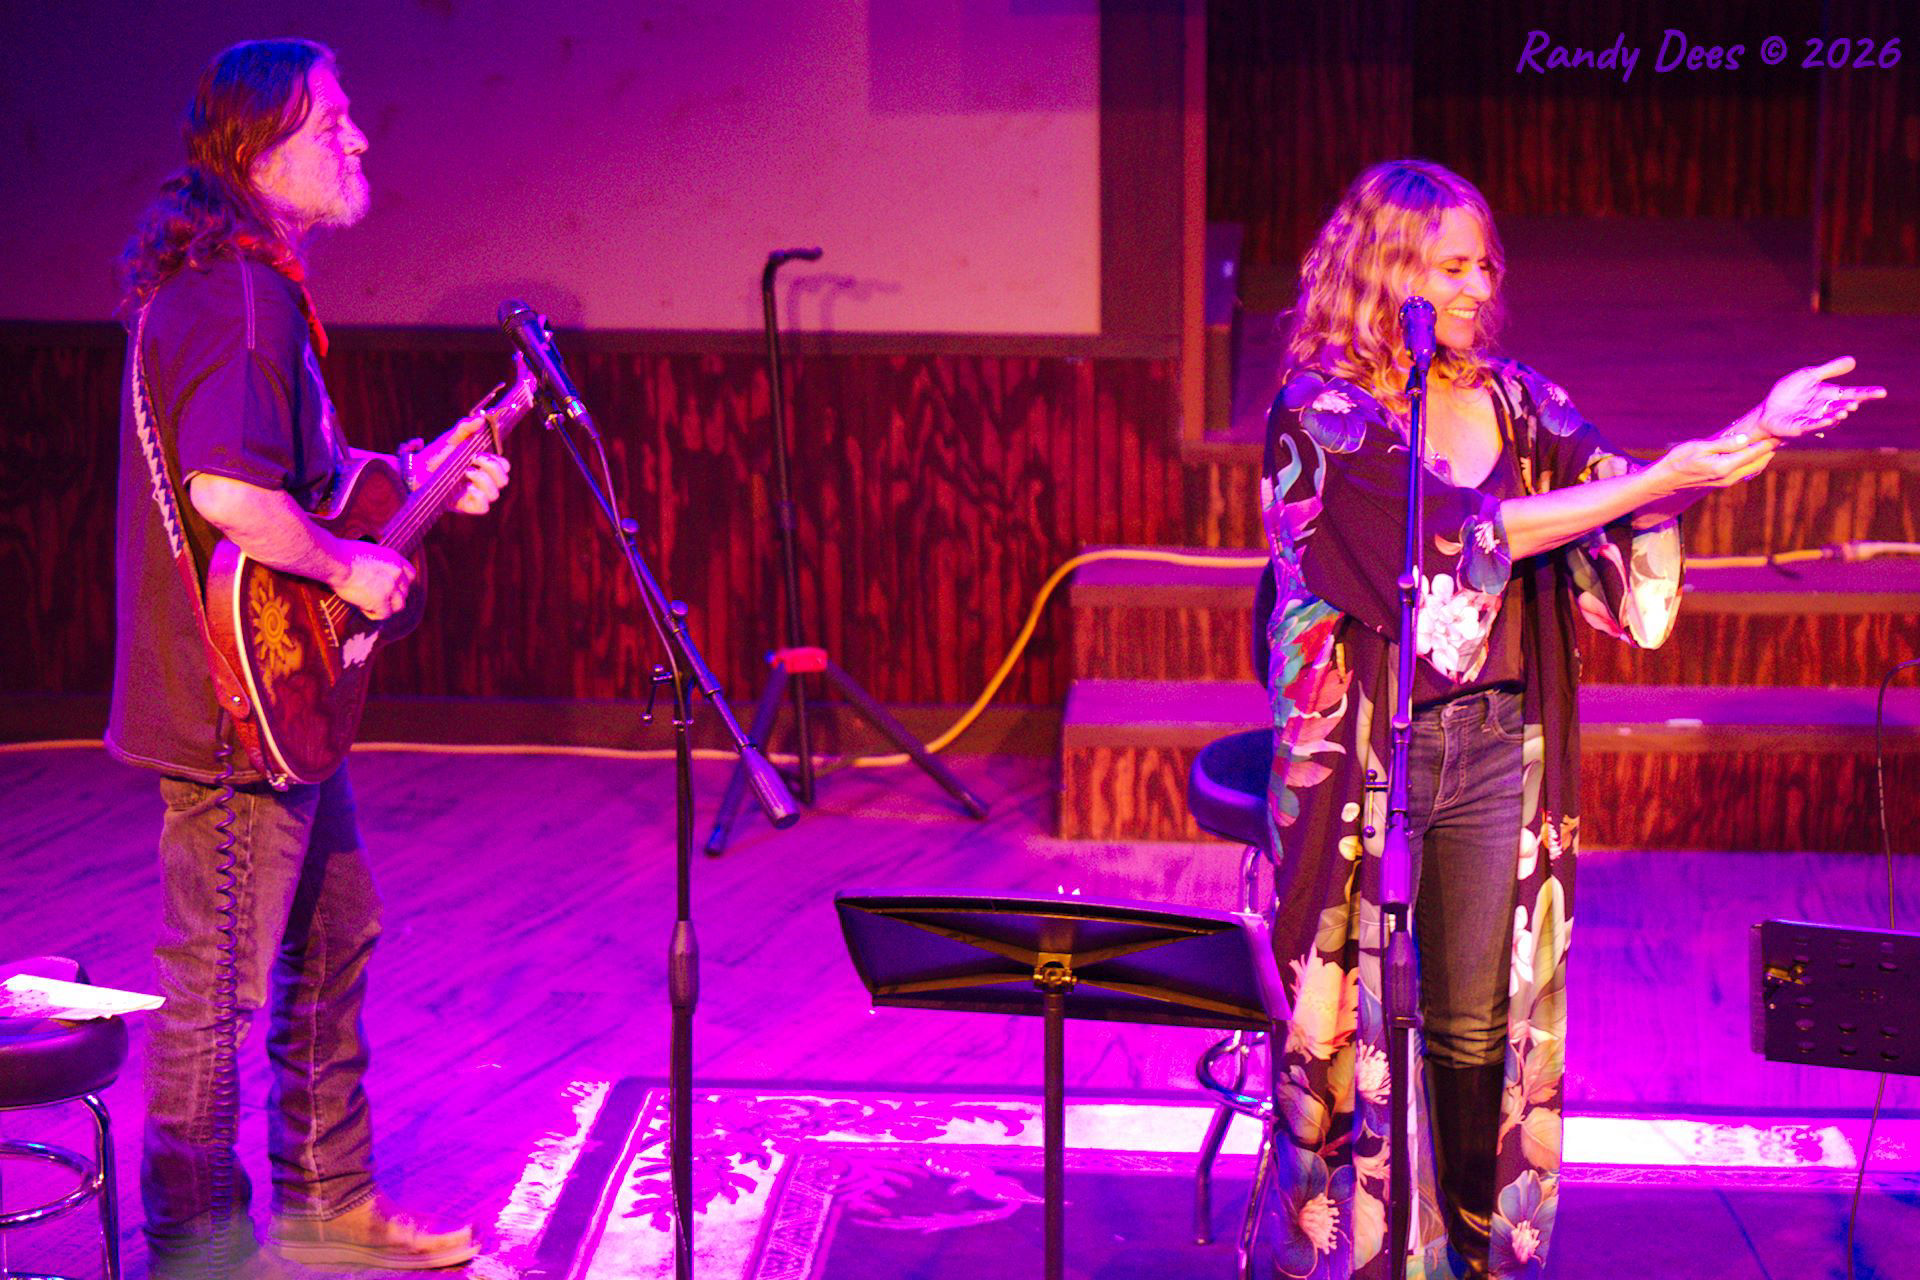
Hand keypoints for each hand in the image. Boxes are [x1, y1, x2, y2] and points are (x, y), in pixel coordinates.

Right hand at [329, 542, 415, 620]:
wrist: (335, 562)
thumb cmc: (341, 555)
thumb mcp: (368, 553)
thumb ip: (378, 564)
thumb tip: (375, 575)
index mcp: (394, 558)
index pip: (410, 575)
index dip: (401, 584)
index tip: (391, 589)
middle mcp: (397, 572)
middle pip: (404, 592)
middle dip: (392, 597)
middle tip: (375, 599)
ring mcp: (391, 587)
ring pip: (398, 606)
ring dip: (386, 607)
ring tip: (369, 605)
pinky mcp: (381, 600)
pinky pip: (384, 614)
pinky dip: (373, 614)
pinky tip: (362, 608)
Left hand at [420, 413, 510, 515]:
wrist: (414, 471)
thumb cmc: (434, 456)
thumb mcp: (450, 439)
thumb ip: (465, 427)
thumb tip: (481, 419)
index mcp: (483, 467)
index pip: (503, 467)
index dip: (498, 460)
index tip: (480, 452)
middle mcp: (481, 482)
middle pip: (503, 480)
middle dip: (492, 467)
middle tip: (474, 458)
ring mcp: (474, 495)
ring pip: (494, 494)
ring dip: (484, 480)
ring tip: (466, 472)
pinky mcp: (464, 506)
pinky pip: (483, 507)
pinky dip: (479, 497)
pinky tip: (467, 488)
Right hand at [1651, 432, 1778, 494]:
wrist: (1665, 482)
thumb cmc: (1678, 460)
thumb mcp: (1699, 447)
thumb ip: (1724, 444)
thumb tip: (1746, 438)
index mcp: (1724, 466)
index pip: (1754, 451)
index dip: (1769, 441)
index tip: (1783, 431)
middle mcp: (1729, 476)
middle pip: (1759, 461)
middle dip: (1771, 448)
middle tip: (1785, 434)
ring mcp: (1727, 481)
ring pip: (1754, 467)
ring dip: (1765, 455)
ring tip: (1775, 442)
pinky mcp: (1723, 482)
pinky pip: (1746, 471)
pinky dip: (1755, 461)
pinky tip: (1757, 453)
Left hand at [1750, 356, 1885, 441]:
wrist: (1767, 410)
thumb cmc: (1788, 393)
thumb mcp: (1808, 376)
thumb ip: (1829, 370)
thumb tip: (1853, 360)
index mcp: (1829, 395)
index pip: (1852, 394)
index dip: (1867, 394)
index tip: (1882, 392)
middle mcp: (1825, 409)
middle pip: (1842, 407)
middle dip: (1849, 405)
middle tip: (1854, 403)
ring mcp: (1814, 419)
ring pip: (1830, 418)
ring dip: (1837, 415)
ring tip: (1844, 411)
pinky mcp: (1800, 428)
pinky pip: (1812, 426)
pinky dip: (1820, 423)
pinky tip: (1827, 420)